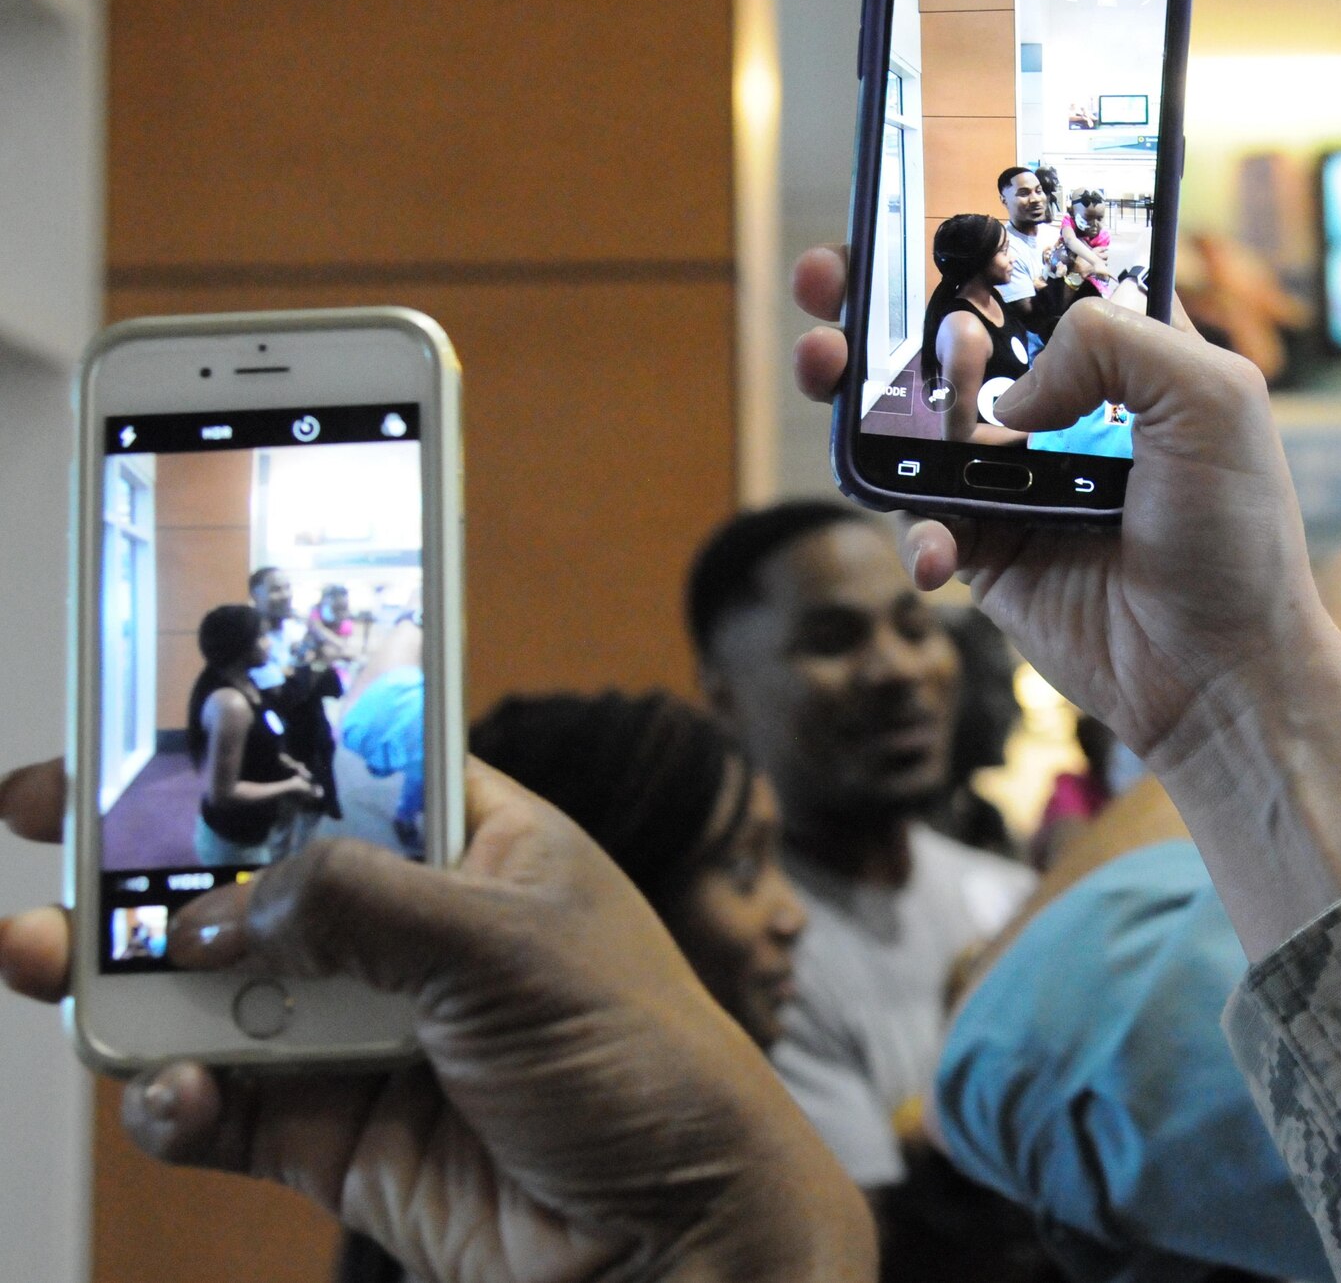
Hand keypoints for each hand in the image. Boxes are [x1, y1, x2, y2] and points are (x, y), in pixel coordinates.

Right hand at [0, 759, 873, 1282]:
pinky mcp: (338, 1132)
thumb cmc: (644, 1065)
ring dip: (129, 978)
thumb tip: (224, 906)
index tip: (149, 715)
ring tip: (49, 954)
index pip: (354, 765)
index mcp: (483, 849)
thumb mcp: (513, 949)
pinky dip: (177, 1099)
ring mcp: (372, 1033)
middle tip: (48, 820)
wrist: (672, 1237)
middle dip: (153, 859)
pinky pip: (224, 1104)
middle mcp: (417, 933)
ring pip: (219, 991)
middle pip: (259, 876)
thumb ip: (361, 907)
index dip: (260, 740)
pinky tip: (172, 1093)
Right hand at [793, 245, 1318, 764]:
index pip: (1035, 270)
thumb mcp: (1211, 399)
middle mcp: (1061, 404)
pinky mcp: (986, 549)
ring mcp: (1014, 478)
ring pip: (912, 419)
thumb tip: (1012, 387)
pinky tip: (938, 548)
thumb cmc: (1238, 535)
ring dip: (856, 391)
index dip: (976, 234)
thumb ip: (1114, 341)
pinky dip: (914, 530)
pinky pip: (919, 520)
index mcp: (1121, 349)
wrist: (1218, 673)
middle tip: (829, 278)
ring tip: (826, 363)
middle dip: (879, 300)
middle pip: (950, 333)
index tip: (915, 201)